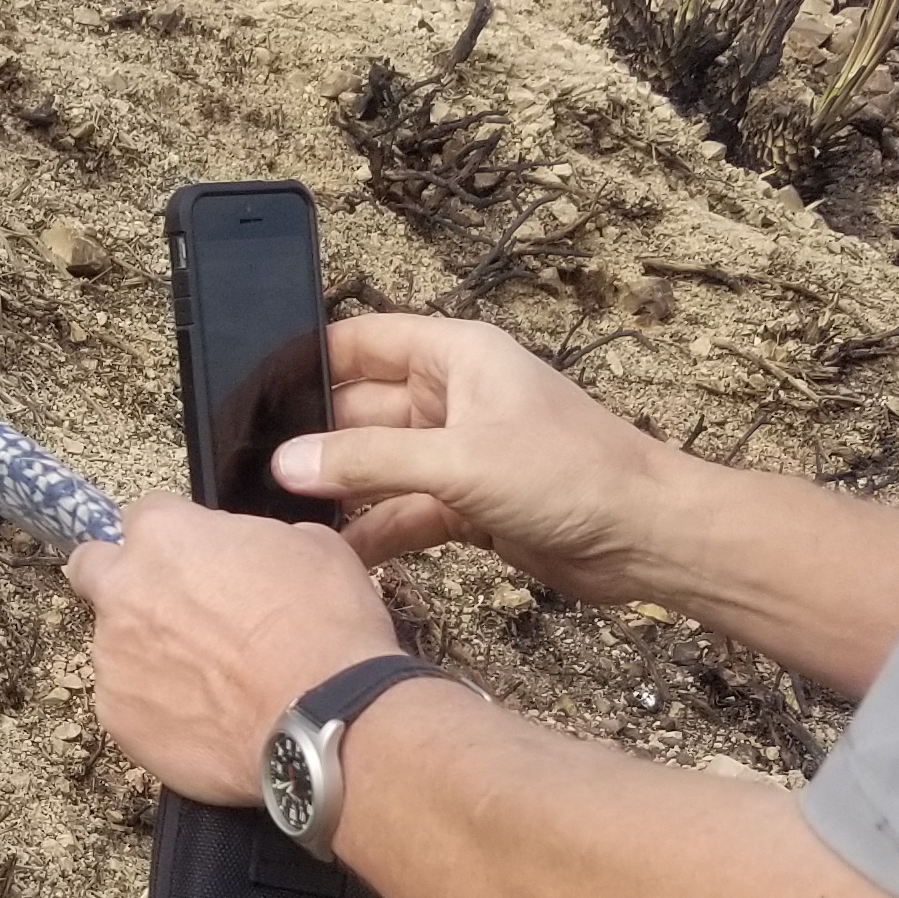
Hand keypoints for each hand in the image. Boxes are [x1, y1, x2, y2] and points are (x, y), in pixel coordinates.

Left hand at [65, 496, 396, 804]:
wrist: (323, 719)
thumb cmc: (323, 630)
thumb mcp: (312, 547)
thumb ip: (254, 539)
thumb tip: (250, 551)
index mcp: (165, 537)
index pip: (145, 515)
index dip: (176, 538)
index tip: (196, 559)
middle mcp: (124, 592)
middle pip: (93, 568)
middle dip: (119, 579)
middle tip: (167, 607)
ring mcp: (113, 658)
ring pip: (113, 644)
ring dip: (147, 653)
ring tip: (209, 680)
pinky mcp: (117, 717)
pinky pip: (127, 703)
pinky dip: (156, 707)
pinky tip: (204, 718)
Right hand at [271, 310, 675, 600]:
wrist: (646, 538)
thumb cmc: (575, 474)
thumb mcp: (460, 461)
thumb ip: (370, 463)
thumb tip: (289, 464)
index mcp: (456, 356)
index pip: (362, 341)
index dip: (308, 361)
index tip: (252, 392)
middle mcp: (453, 397)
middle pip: (361, 409)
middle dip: (314, 439)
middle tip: (252, 470)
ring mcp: (459, 452)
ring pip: (379, 466)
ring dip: (340, 492)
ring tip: (282, 520)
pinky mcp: (468, 504)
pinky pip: (403, 512)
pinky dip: (374, 533)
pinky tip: (336, 557)